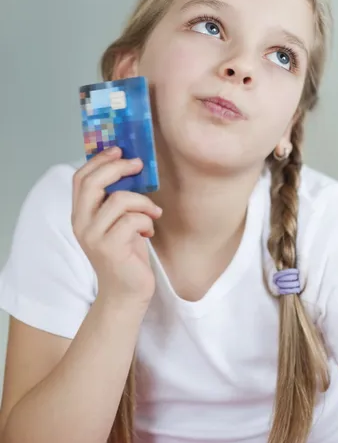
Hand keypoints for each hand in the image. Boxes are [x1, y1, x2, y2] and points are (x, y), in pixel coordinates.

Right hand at [71, 147, 160, 308]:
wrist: (126, 293)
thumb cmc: (126, 254)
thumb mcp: (117, 222)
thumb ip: (114, 200)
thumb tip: (130, 166)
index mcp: (80, 214)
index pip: (80, 178)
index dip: (99, 160)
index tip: (119, 150)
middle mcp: (81, 224)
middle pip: (93, 182)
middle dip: (118, 168)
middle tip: (138, 164)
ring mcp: (94, 236)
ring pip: (120, 199)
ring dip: (143, 202)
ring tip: (152, 213)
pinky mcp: (110, 247)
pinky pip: (133, 219)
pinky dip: (147, 221)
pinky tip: (149, 231)